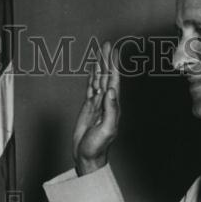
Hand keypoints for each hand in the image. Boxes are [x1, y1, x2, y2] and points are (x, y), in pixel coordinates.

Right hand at [73, 40, 120, 175]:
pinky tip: (93, 71)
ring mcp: (97, 104)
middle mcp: (106, 102)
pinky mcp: (88, 108)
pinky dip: (91, 78)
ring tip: (100, 52)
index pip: (113, 80)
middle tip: (106, 44)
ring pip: (98, 80)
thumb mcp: (106, 129)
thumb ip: (110, 110)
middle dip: (106, 60)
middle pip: (106, 76)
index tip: (112, 51)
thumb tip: (109, 90)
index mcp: (112, 105)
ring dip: (99, 66)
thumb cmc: (98, 146)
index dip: (113, 65)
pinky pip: (90, 89)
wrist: (87, 156)